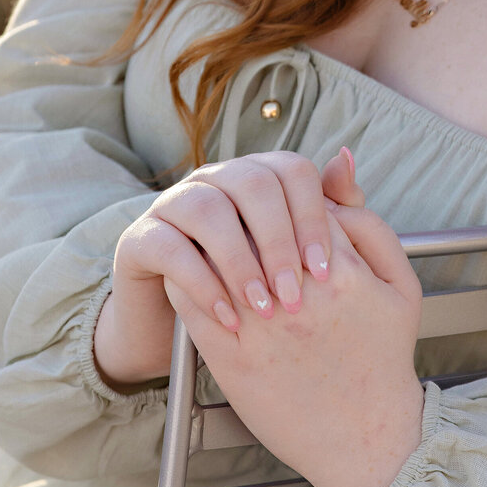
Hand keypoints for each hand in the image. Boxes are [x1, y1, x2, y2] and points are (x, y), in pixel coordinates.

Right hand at [93, 147, 363, 391]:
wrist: (183, 327)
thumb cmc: (255, 286)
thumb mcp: (295, 257)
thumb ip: (329, 214)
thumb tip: (347, 159)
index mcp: (259, 174)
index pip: (293, 170)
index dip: (313, 216)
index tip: (326, 269)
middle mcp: (216, 178)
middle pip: (253, 184)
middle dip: (279, 242)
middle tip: (294, 295)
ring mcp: (174, 203)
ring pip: (209, 209)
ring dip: (240, 262)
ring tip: (262, 308)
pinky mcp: (140, 237)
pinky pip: (168, 247)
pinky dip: (201, 283)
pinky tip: (227, 315)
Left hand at [164, 200, 424, 486]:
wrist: (365, 438)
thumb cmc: (384, 357)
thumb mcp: (400, 284)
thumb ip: (370, 222)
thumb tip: (339, 163)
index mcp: (344, 271)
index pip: (300, 203)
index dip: (289, 204)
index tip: (285, 215)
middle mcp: (300, 294)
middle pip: (255, 225)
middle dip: (248, 219)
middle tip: (243, 219)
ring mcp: (262, 327)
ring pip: (217, 256)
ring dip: (211, 242)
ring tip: (213, 239)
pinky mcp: (232, 358)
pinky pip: (193, 300)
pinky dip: (189, 279)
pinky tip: (196, 275)